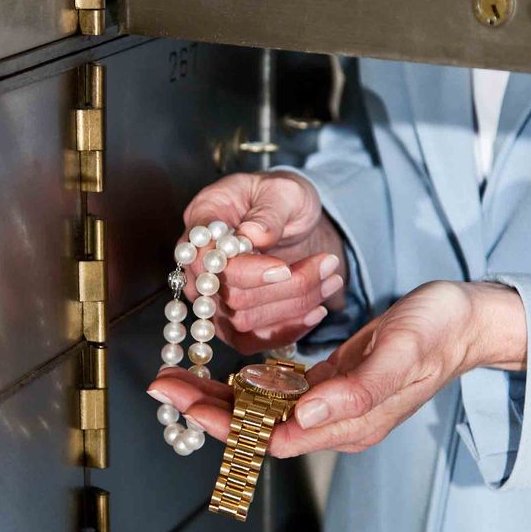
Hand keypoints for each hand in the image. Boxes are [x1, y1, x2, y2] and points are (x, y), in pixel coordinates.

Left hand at [148, 281, 527, 456]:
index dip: (223, 423)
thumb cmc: (438, 330)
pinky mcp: (332, 385)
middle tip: (163, 384)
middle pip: (257, 427)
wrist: (467, 320)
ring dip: (218, 398)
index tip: (183, 401)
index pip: (270, 435)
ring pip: (262, 411)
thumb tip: (304, 417)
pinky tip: (221, 375)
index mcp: (350, 421)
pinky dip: (244, 386)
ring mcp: (333, 405)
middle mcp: (336, 421)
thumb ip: (356, 390)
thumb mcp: (401, 351)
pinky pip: (278, 394)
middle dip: (206, 409)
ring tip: (177, 378)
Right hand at [179, 171, 347, 353]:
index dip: (246, 271)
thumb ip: (269, 212)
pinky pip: (250, 340)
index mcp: (203, 220)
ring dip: (294, 306)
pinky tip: (317, 311)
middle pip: (229, 295)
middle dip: (286, 288)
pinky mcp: (228, 320)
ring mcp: (210, 296)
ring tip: (332, 279)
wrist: (290, 218)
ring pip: (243, 320)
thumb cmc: (281, 197)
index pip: (209, 258)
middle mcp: (198, 263)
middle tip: (328, 265)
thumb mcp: (284, 190)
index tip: (285, 268)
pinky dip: (287, 331)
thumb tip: (253, 236)